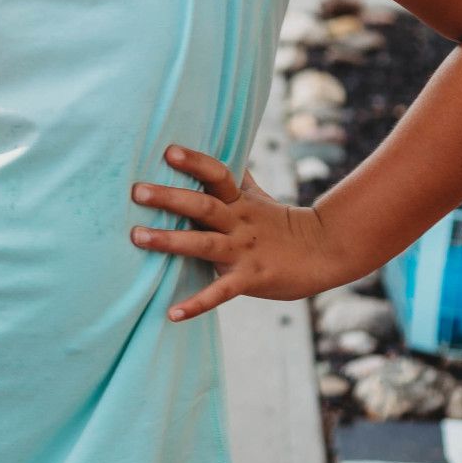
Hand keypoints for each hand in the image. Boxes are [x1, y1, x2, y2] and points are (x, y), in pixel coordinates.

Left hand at [129, 145, 345, 320]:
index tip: (168, 151)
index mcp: (239, 200)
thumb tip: (218, 149)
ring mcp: (243, 251)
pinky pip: (220, 293)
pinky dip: (197, 304)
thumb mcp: (257, 196)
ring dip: (169, 240)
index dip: (195, 162)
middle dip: (169, 198)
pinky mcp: (249, 279)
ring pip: (203, 243)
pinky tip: (172, 313)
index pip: (217, 173)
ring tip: (137, 237)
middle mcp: (238, 222)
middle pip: (203, 205)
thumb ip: (235, 177)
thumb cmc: (280, 222)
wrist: (324, 252)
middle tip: (137, 192)